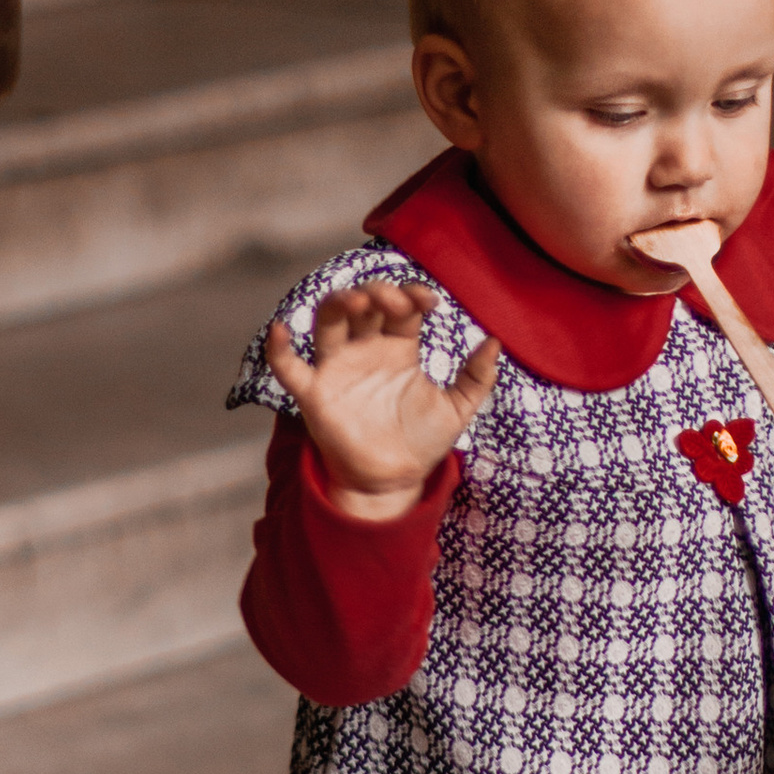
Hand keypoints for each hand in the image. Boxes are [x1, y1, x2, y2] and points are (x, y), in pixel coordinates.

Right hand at [267, 281, 501, 521]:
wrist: (394, 482)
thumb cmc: (422, 443)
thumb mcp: (457, 410)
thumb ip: (476, 378)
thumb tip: (494, 341)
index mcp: (399, 347)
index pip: (402, 306)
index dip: (412, 295)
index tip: (429, 301)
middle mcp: (366, 349)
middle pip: (364, 303)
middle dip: (378, 292)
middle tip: (394, 300)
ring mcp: (338, 368)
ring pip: (329, 320)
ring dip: (338, 302)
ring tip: (357, 300)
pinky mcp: (315, 394)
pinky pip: (288, 367)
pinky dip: (279, 348)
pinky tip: (281, 330)